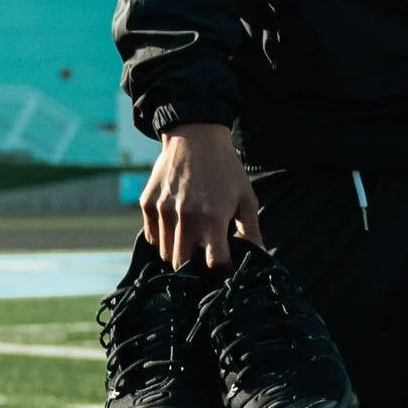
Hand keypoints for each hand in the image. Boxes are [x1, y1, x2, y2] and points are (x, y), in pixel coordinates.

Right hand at [141, 121, 262, 271]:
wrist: (195, 136)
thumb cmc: (225, 169)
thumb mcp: (245, 197)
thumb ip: (252, 230)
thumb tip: (259, 256)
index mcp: (213, 218)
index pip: (215, 262)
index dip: (222, 271)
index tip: (225, 270)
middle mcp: (185, 217)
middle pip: (183, 265)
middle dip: (194, 268)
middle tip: (203, 259)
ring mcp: (163, 210)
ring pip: (165, 253)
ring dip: (178, 253)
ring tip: (190, 241)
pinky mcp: (148, 203)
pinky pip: (152, 236)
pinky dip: (162, 238)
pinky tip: (175, 226)